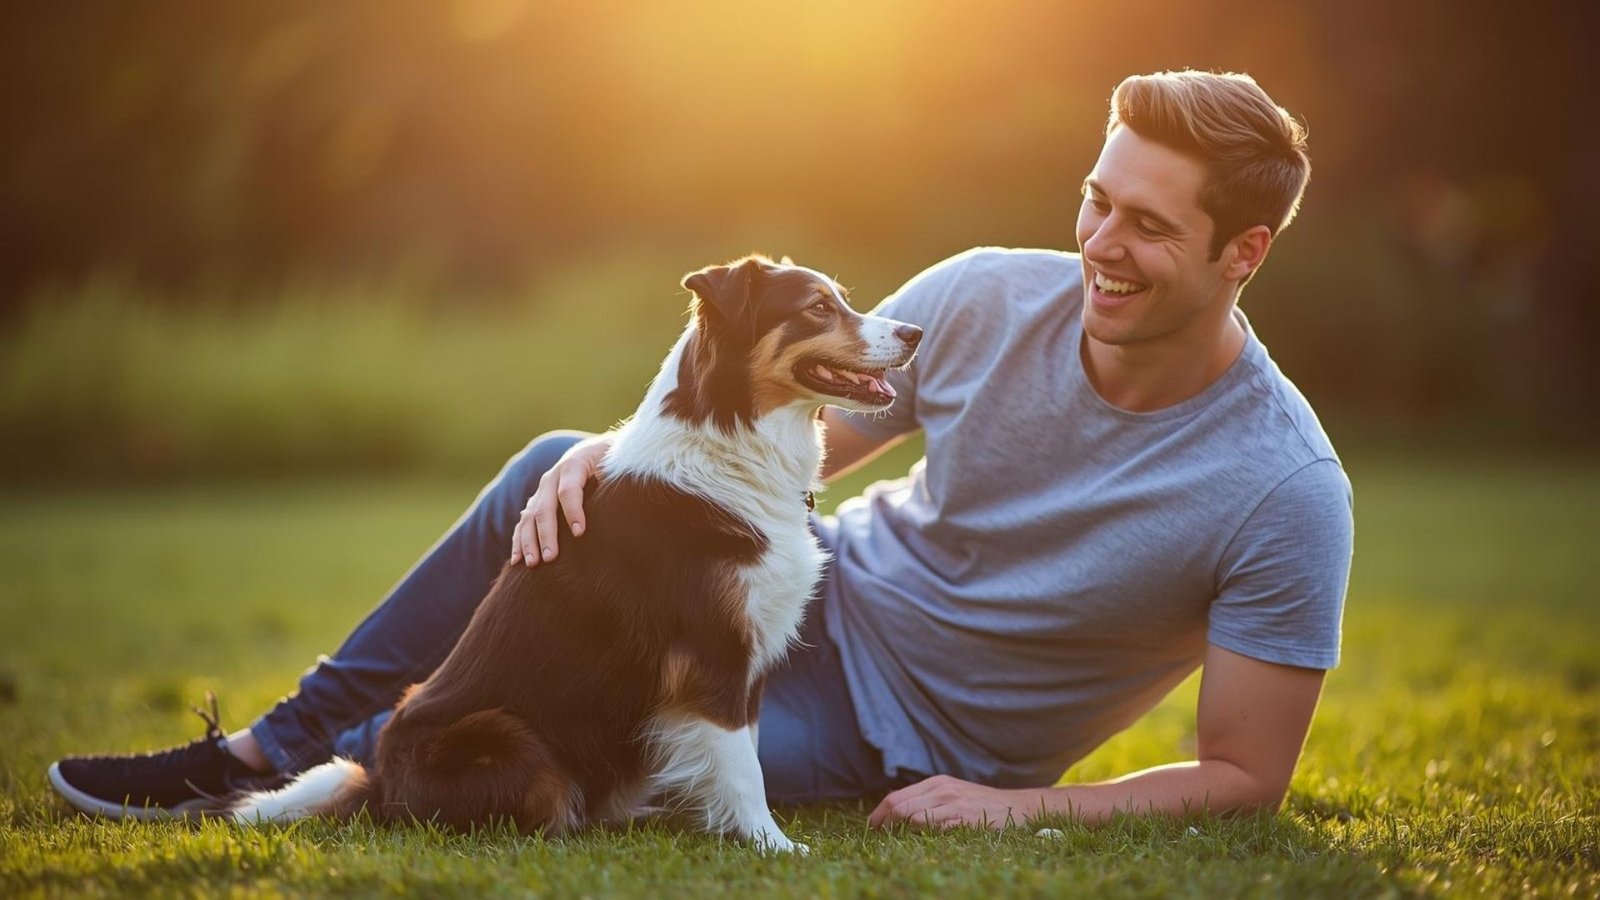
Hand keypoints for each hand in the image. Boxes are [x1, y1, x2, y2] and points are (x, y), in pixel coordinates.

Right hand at [513, 435, 612, 566]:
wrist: (599, 450)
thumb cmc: (615, 462)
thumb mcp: (619, 463)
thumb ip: (621, 479)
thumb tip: (632, 500)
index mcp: (574, 463)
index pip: (569, 489)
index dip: (573, 510)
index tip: (580, 532)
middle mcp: (553, 476)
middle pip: (545, 507)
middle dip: (547, 533)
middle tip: (550, 557)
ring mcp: (542, 490)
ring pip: (529, 517)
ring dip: (529, 541)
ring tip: (532, 563)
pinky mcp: (537, 502)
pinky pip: (523, 523)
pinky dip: (519, 541)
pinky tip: (517, 561)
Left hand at [868, 775, 1039, 830]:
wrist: (1015, 806)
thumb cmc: (979, 802)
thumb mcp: (951, 792)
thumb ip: (926, 798)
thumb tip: (894, 807)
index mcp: (936, 783)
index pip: (896, 797)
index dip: (879, 813)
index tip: (872, 826)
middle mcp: (942, 790)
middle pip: (900, 807)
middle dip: (884, 824)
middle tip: (877, 837)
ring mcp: (954, 805)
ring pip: (914, 818)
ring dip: (901, 832)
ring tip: (896, 841)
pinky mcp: (964, 820)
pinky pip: (936, 830)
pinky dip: (924, 837)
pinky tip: (921, 843)